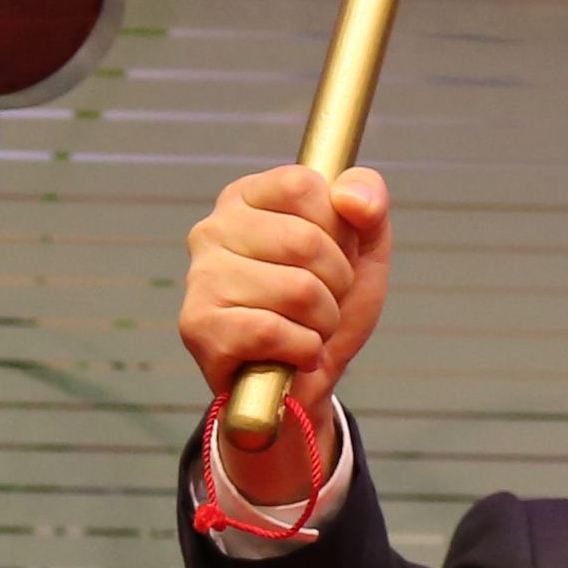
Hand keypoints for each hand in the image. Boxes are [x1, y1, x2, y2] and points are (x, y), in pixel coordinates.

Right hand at [180, 164, 390, 437]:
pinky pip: (272, 331)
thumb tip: (349, 196)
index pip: (303, 186)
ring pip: (296, 290)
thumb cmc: (326, 304)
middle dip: (337, 284)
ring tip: (308, 330)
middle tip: (324, 303)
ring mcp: (200, 278)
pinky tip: (292, 354)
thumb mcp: (363, 246)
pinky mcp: (198, 326)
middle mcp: (213, 229)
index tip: (333, 255)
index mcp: (247, 198)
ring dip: (323, 322)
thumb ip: (369, 200)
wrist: (305, 382)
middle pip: (304, 241)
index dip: (338, 228)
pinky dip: (302, 350)